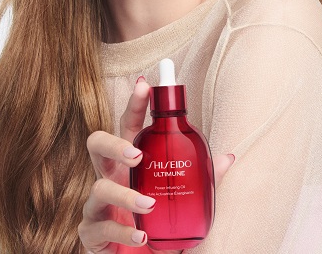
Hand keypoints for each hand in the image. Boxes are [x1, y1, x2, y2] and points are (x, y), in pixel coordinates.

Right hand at [78, 79, 233, 253]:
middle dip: (113, 143)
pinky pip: (100, 227)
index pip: (130, 125)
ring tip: (148, 204)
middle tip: (136, 154)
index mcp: (133, 161)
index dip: (135, 104)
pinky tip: (141, 236)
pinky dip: (122, 232)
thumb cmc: (164, 223)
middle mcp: (113, 176)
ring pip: (97, 188)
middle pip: (97, 144)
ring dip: (124, 195)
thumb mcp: (186, 197)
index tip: (145, 84)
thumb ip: (202, 177)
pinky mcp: (93, 232)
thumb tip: (228, 157)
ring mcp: (99, 203)